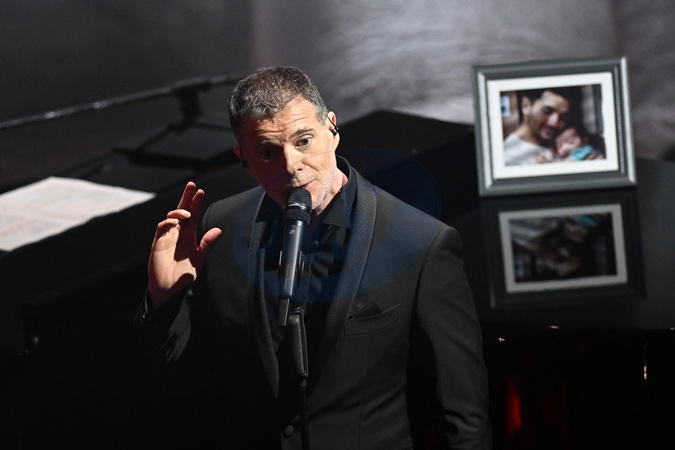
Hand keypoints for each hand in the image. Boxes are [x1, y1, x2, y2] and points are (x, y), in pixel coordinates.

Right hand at [147, 182, 221, 309]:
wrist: (170, 288)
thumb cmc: (185, 275)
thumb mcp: (199, 259)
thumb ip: (207, 244)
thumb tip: (218, 230)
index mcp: (189, 235)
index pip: (193, 215)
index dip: (196, 203)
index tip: (201, 192)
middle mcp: (178, 233)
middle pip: (181, 210)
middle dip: (186, 198)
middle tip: (192, 185)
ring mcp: (167, 236)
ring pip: (171, 216)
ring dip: (178, 211)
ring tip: (186, 213)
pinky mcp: (158, 243)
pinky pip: (161, 228)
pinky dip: (167, 222)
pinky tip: (175, 222)